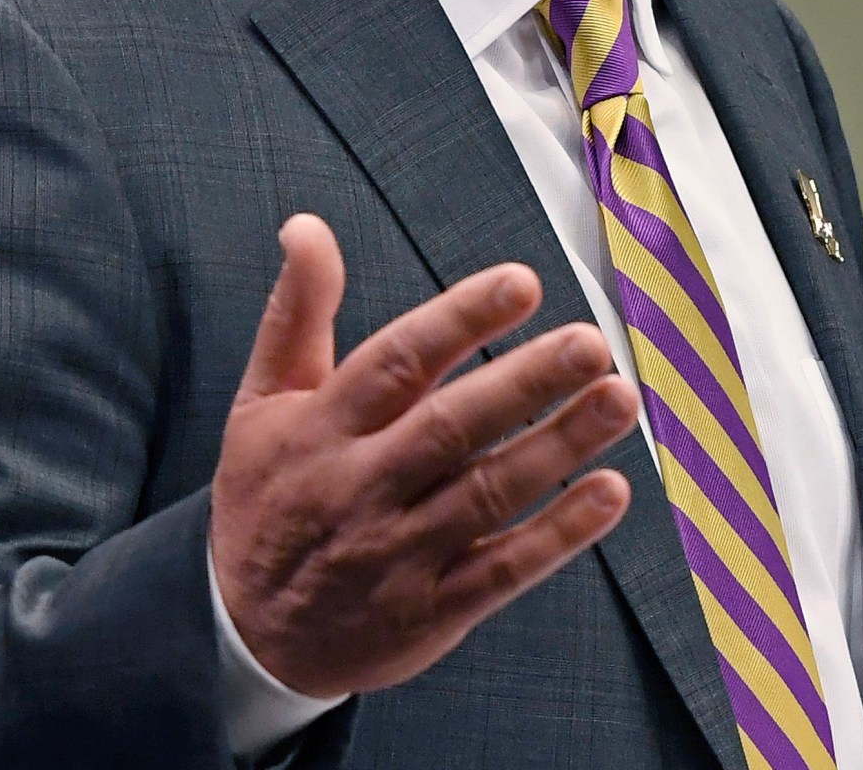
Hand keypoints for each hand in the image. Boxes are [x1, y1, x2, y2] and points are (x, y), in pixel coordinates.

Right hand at [210, 214, 639, 697]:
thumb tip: (307, 226)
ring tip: (618, 398)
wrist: (243, 635)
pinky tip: (610, 492)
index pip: (395, 362)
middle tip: (590, 342)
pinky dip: (559, 534)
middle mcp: (358, 487)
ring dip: (558, 446)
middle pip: (449, 427)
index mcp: (319, 427)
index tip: (521, 283)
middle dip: (525, 382)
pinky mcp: (430, 612)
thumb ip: (296, 313)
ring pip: (487, 495)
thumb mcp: (262, 403)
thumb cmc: (269, 497)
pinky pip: (502, 571)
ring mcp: (396, 554)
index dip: (460, 320)